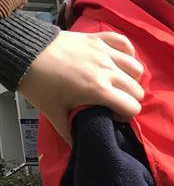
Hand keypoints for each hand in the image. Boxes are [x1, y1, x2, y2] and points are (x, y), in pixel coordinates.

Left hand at [19, 31, 144, 142]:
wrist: (24, 52)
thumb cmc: (38, 82)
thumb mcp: (53, 112)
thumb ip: (68, 132)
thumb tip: (78, 146)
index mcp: (98, 90)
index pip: (133, 107)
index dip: (125, 115)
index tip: (112, 114)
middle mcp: (106, 70)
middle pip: (137, 89)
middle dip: (129, 99)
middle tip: (113, 100)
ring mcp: (104, 52)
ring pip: (136, 68)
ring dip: (130, 78)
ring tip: (117, 82)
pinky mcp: (97, 39)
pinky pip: (124, 43)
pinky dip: (126, 52)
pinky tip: (118, 61)